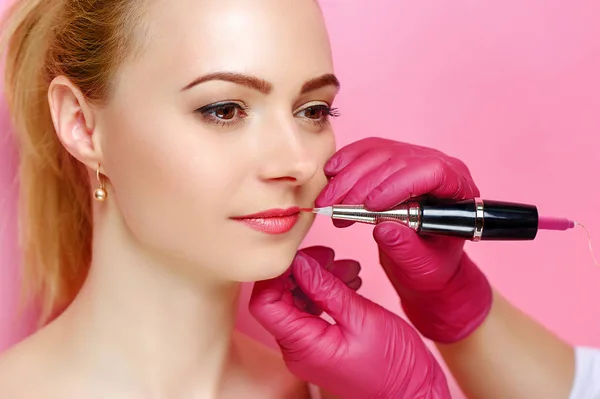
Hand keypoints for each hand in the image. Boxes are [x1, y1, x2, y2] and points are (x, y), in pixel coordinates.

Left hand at [249, 249, 450, 398]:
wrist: (413, 392)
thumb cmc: (394, 366)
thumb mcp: (362, 318)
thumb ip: (327, 288)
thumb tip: (300, 262)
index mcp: (302, 346)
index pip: (264, 303)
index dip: (277, 274)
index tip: (301, 254)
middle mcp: (297, 350)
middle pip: (280, 298)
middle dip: (302, 271)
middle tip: (329, 256)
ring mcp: (307, 347)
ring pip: (297, 301)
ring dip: (318, 279)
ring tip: (347, 268)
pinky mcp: (320, 343)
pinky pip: (312, 310)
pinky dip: (326, 291)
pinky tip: (347, 282)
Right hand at [316, 137, 491, 342]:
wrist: (423, 257)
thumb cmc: (431, 261)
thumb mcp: (422, 265)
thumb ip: (405, 248)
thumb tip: (382, 228)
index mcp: (457, 189)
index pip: (432, 172)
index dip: (398, 184)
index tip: (370, 206)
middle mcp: (438, 165)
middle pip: (398, 161)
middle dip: (361, 185)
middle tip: (337, 209)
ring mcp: (413, 158)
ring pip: (377, 154)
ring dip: (347, 176)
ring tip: (328, 202)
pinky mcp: (390, 157)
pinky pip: (365, 151)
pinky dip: (344, 161)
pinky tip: (330, 176)